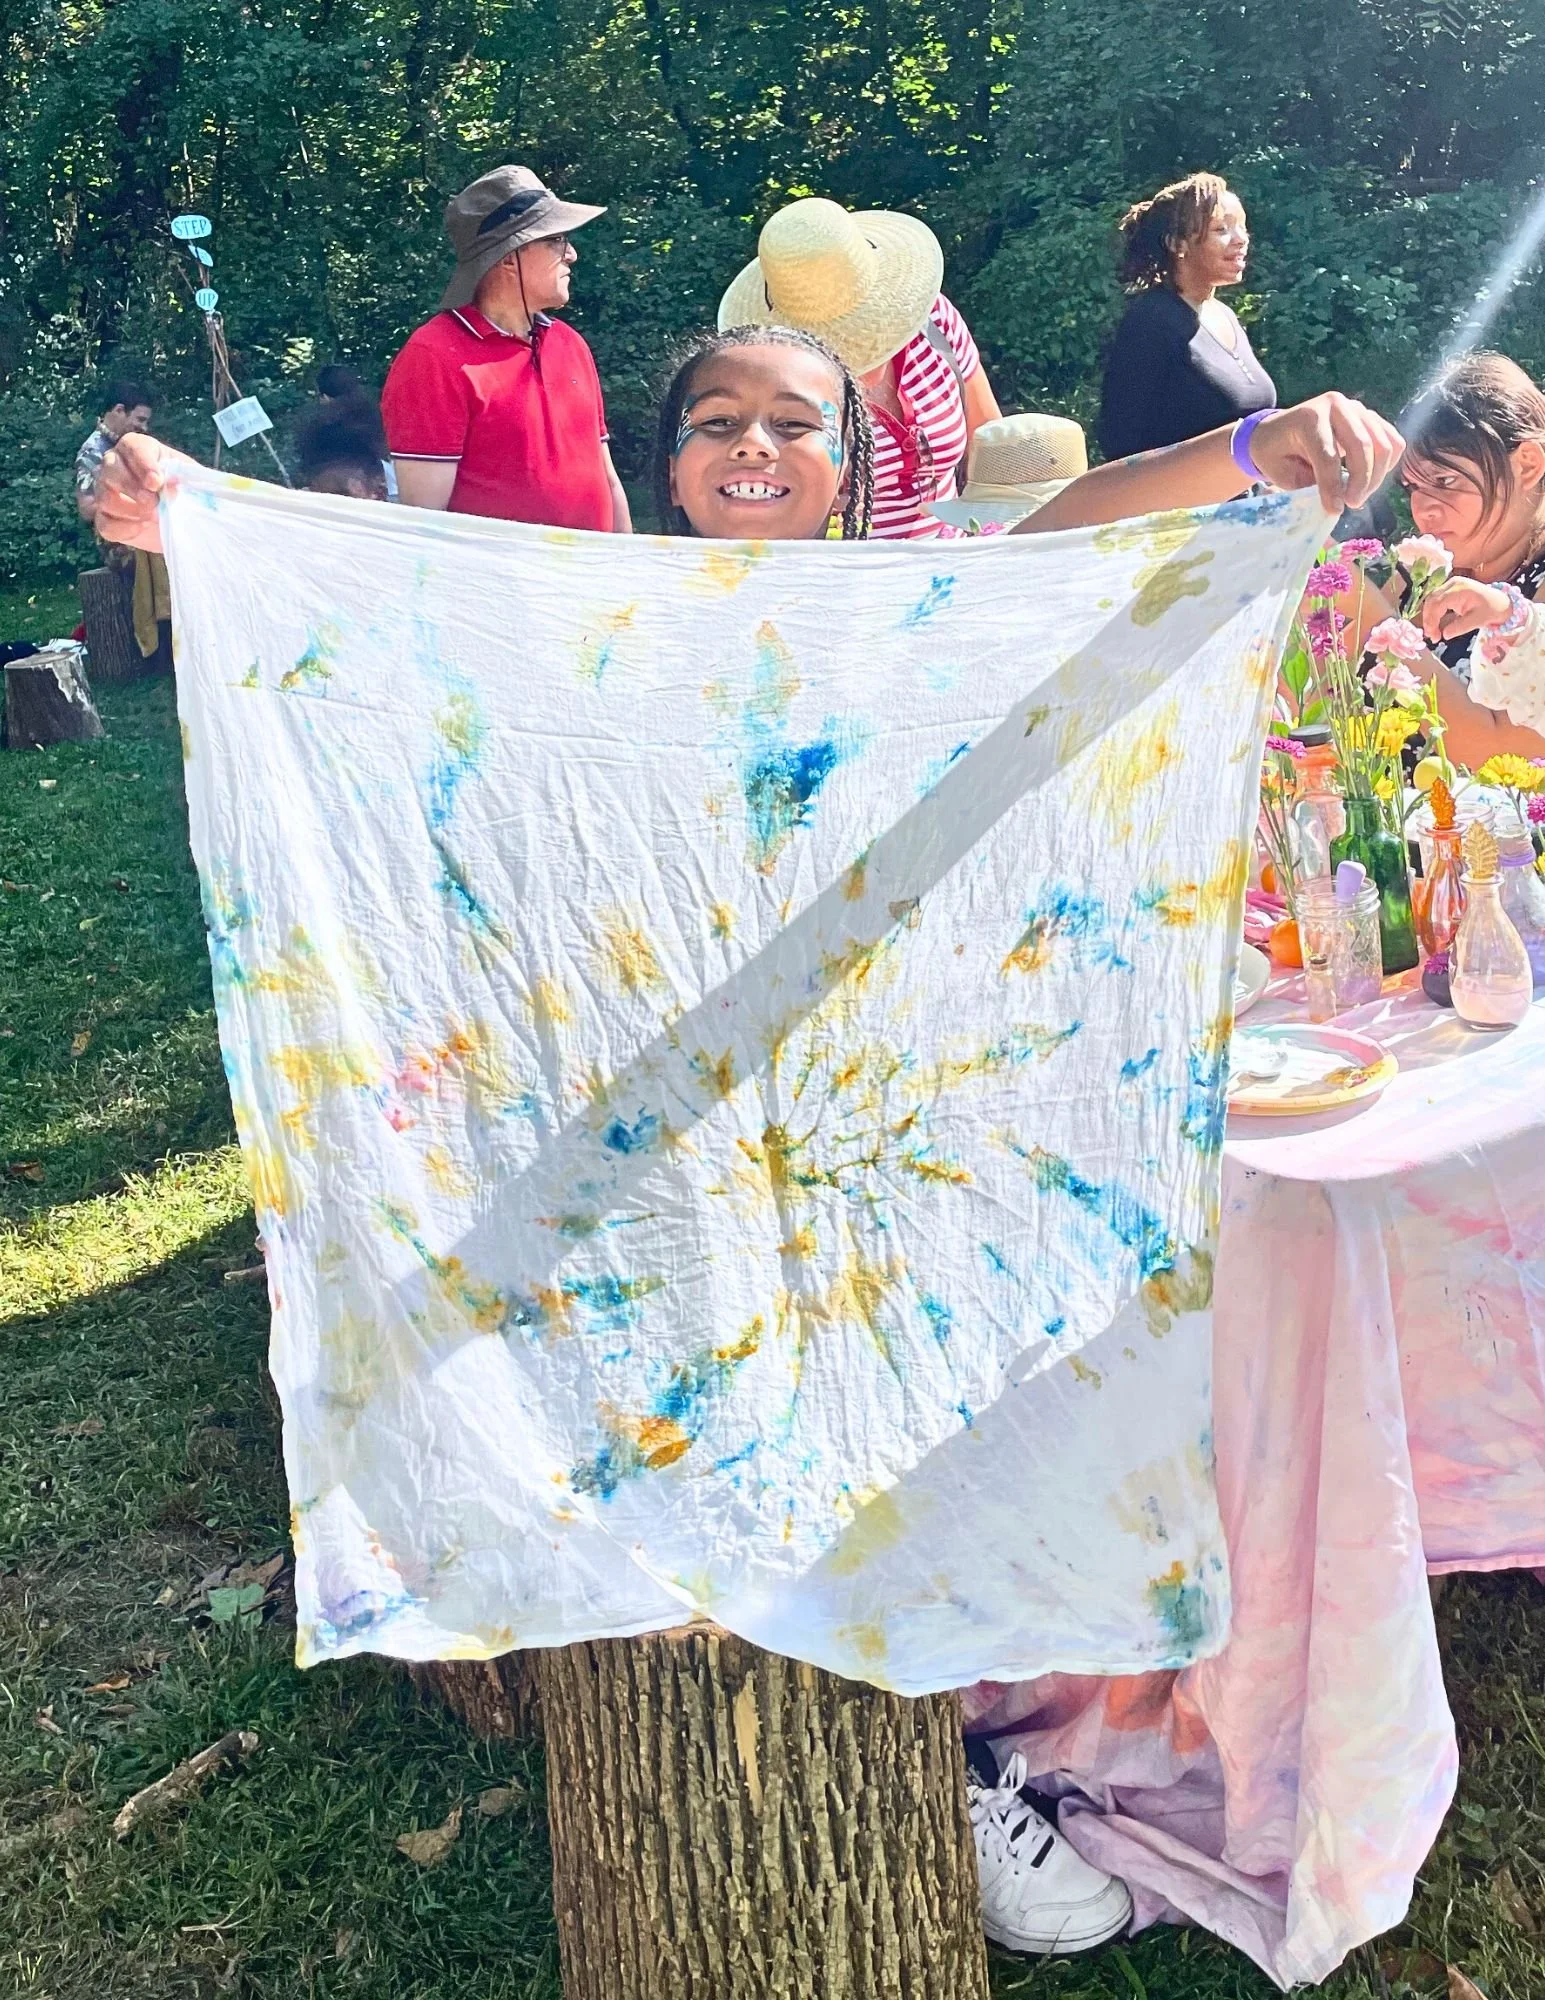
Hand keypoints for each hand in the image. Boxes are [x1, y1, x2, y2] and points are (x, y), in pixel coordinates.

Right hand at [94, 433, 186, 554]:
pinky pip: (105, 524)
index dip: (143, 464)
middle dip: (132, 488)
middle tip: (154, 503)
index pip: (132, 447)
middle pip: (110, 469)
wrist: (183, 521)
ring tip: (153, 517)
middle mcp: (115, 465)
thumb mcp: (192, 482)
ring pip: (104, 497)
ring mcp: (106, 492)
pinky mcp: (105, 518)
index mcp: (138, 448)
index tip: (157, 483)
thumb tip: (172, 487)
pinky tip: (142, 528)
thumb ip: (185, 480)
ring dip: (130, 510)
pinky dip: (124, 529)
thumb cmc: (187, 491)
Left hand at [1249, 394, 1404, 510]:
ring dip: (1377, 476)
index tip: (1335, 510)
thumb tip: (1338, 502)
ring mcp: (1357, 408)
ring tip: (1358, 496)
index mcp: (1308, 417)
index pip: (1328, 454)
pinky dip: (1387, 464)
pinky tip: (1369, 481)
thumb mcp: (1281, 473)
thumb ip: (1308, 484)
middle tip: (1352, 504)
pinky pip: (1392, 441)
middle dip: (1361, 481)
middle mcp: (1336, 405)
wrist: (1278, 432)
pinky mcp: (1370, 417)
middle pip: (1361, 445)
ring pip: (1383, 443)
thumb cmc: (1277, 455)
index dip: (1333, 486)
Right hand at [1419, 578, 1512, 645]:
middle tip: (1432, 637)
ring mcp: (1450, 585)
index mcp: (1459, 589)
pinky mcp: (1450, 590)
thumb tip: (1444, 635)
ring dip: (1429, 618)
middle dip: (1428, 620)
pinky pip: (1436, 601)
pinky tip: (1436, 626)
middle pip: (1431, 601)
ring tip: (1434, 634)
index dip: (1431, 620)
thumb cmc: (1491, 609)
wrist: (1500, 601)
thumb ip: (1460, 627)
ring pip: (1431, 601)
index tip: (1433, 636)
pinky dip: (1434, 614)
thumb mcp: (1478, 620)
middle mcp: (1452, 584)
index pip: (1437, 603)